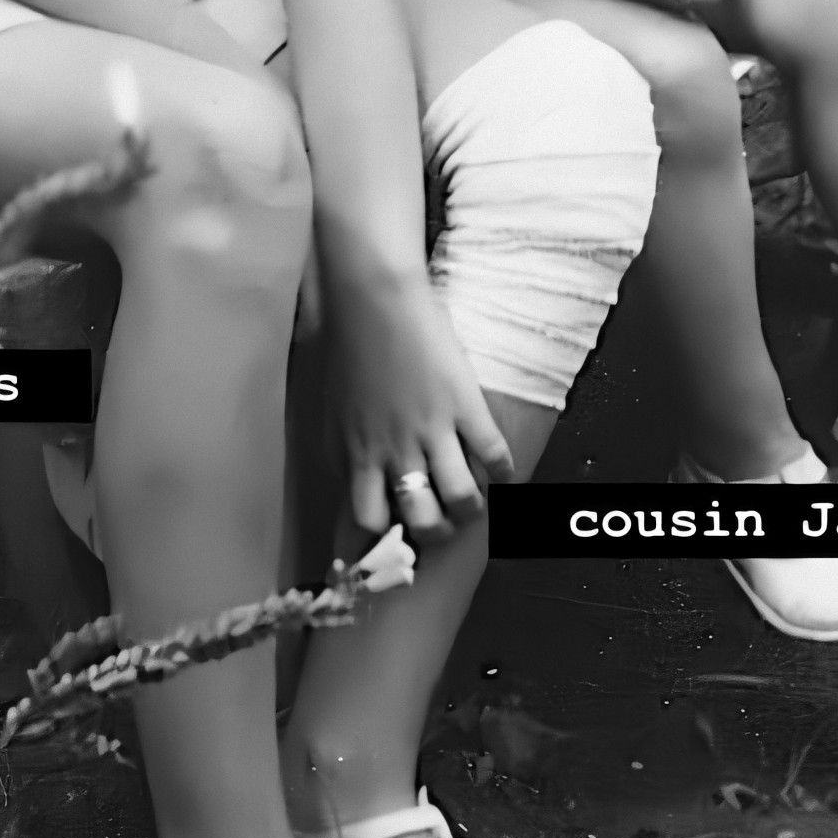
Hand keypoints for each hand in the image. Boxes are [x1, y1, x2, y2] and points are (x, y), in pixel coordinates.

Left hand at [328, 267, 513, 543]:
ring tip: (474, 500)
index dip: (386, 538)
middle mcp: (396, 452)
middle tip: (443, 520)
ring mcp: (434, 430)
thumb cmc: (347, 351)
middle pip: (423, 520)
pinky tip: (504, 472)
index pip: (371, 522)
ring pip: (462, 499)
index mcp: (359, 456)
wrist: (373, 299)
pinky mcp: (466, 405)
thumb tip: (358, 489)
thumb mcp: (333, 414)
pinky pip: (494, 455)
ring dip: (471, 508)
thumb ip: (347, 456)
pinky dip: (503, 471)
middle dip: (437, 531)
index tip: (398, 537)